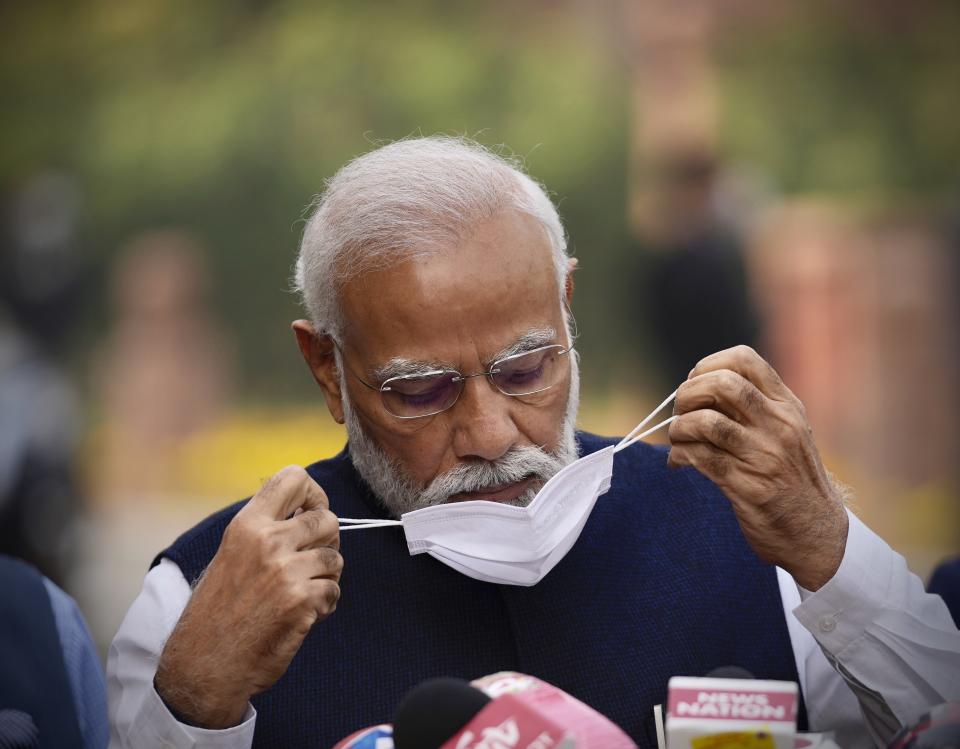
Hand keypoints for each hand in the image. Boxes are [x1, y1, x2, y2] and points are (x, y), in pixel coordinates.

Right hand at [155, 466, 341, 728]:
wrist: (203, 664)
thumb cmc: (218, 611)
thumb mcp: (231, 554)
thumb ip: (265, 530)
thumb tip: (307, 510)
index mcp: (247, 525)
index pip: (293, 477)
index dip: (313, 494)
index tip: (310, 514)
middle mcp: (267, 541)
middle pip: (328, 519)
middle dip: (327, 541)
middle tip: (311, 561)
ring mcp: (286, 571)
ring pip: (336, 558)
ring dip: (326, 577)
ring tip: (302, 592)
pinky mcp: (301, 601)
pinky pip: (334, 591)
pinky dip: (325, 604)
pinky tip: (304, 614)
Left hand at [667, 345, 847, 590]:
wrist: (816, 533)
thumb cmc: (791, 477)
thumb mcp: (785, 432)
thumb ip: (751, 407)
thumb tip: (695, 389)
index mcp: (787, 406)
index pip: (744, 360)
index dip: (708, 364)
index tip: (695, 382)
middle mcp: (779, 425)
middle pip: (723, 384)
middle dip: (688, 393)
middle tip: (680, 411)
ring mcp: (765, 455)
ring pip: (706, 422)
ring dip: (679, 428)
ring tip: (677, 438)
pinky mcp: (748, 486)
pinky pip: (700, 458)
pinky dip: (679, 455)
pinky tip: (678, 461)